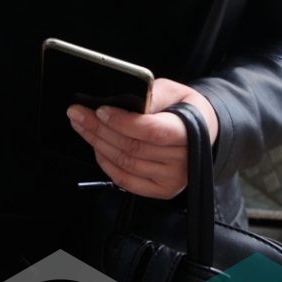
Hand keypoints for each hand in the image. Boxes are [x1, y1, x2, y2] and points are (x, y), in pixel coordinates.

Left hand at [67, 78, 219, 199]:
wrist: (203, 131)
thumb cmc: (185, 109)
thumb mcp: (174, 91)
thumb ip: (153, 95)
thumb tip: (129, 101)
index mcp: (190, 132)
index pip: (152, 131)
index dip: (123, 122)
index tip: (100, 110)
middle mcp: (184, 160)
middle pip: (133, 147)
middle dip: (99, 129)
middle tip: (78, 113)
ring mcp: (173, 179)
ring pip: (126, 163)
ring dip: (98, 143)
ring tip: (81, 125)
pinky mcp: (162, 189)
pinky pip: (126, 180)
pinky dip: (106, 164)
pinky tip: (96, 147)